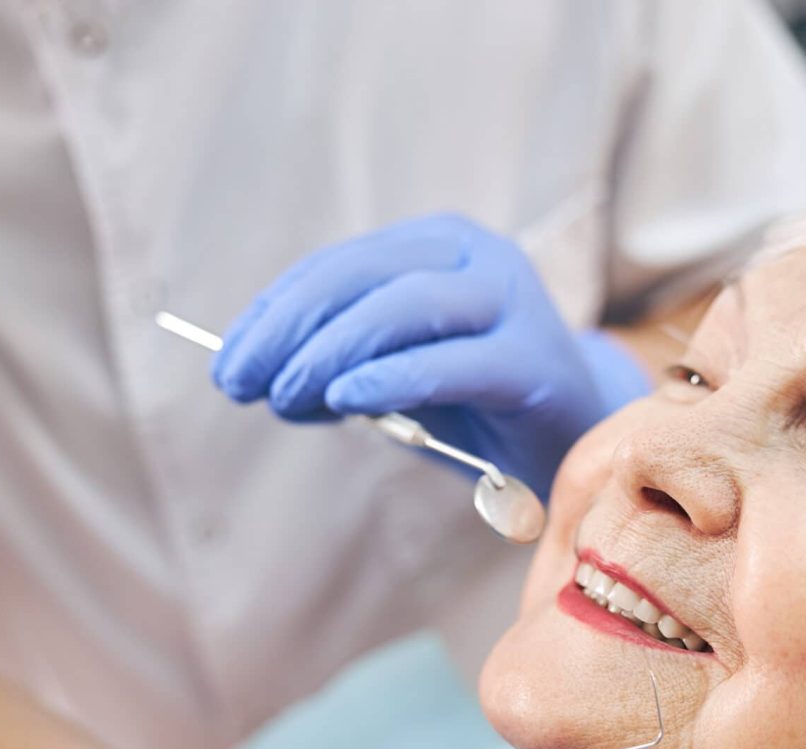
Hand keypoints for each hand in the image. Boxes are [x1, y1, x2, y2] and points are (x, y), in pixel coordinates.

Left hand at [211, 214, 649, 498]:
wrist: (578, 443)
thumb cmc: (481, 410)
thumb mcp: (402, 380)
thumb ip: (345, 368)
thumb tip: (264, 375)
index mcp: (441, 247)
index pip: (341, 267)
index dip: (276, 311)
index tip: (226, 360)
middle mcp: (479, 258)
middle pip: (364, 279)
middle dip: (290, 330)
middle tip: (238, 383)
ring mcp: (512, 303)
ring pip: (404, 309)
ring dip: (330, 353)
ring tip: (281, 396)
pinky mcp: (532, 360)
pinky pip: (451, 363)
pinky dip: (393, 378)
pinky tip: (345, 400)